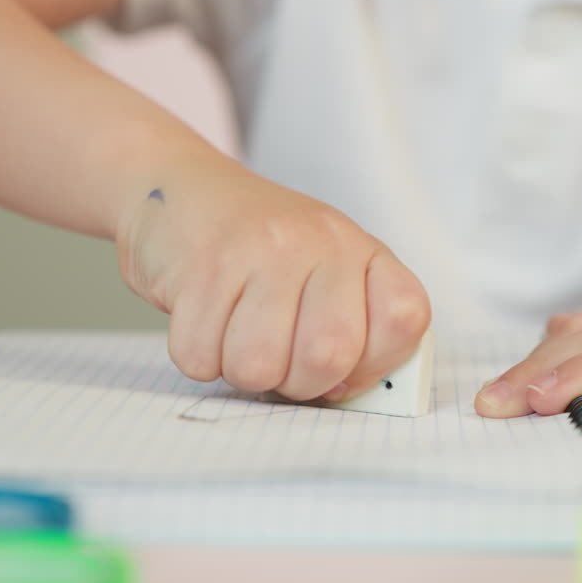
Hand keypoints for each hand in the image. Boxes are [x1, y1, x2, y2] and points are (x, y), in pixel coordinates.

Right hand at [116, 157, 429, 401]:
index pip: (403, 321)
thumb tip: (341, 392)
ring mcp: (260, 249)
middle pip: (327, 357)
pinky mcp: (202, 265)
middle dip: (295, 382)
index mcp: (361, 250)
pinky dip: (196, 353)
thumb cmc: (259, 252)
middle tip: (279, 355)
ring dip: (239, 369)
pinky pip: (199, 356)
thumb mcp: (323, 275)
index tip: (342, 360)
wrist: (178, 190)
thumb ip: (352, 333)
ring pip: (257, 367)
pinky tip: (203, 316)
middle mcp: (319, 241)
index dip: (372, 362)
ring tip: (236, 332)